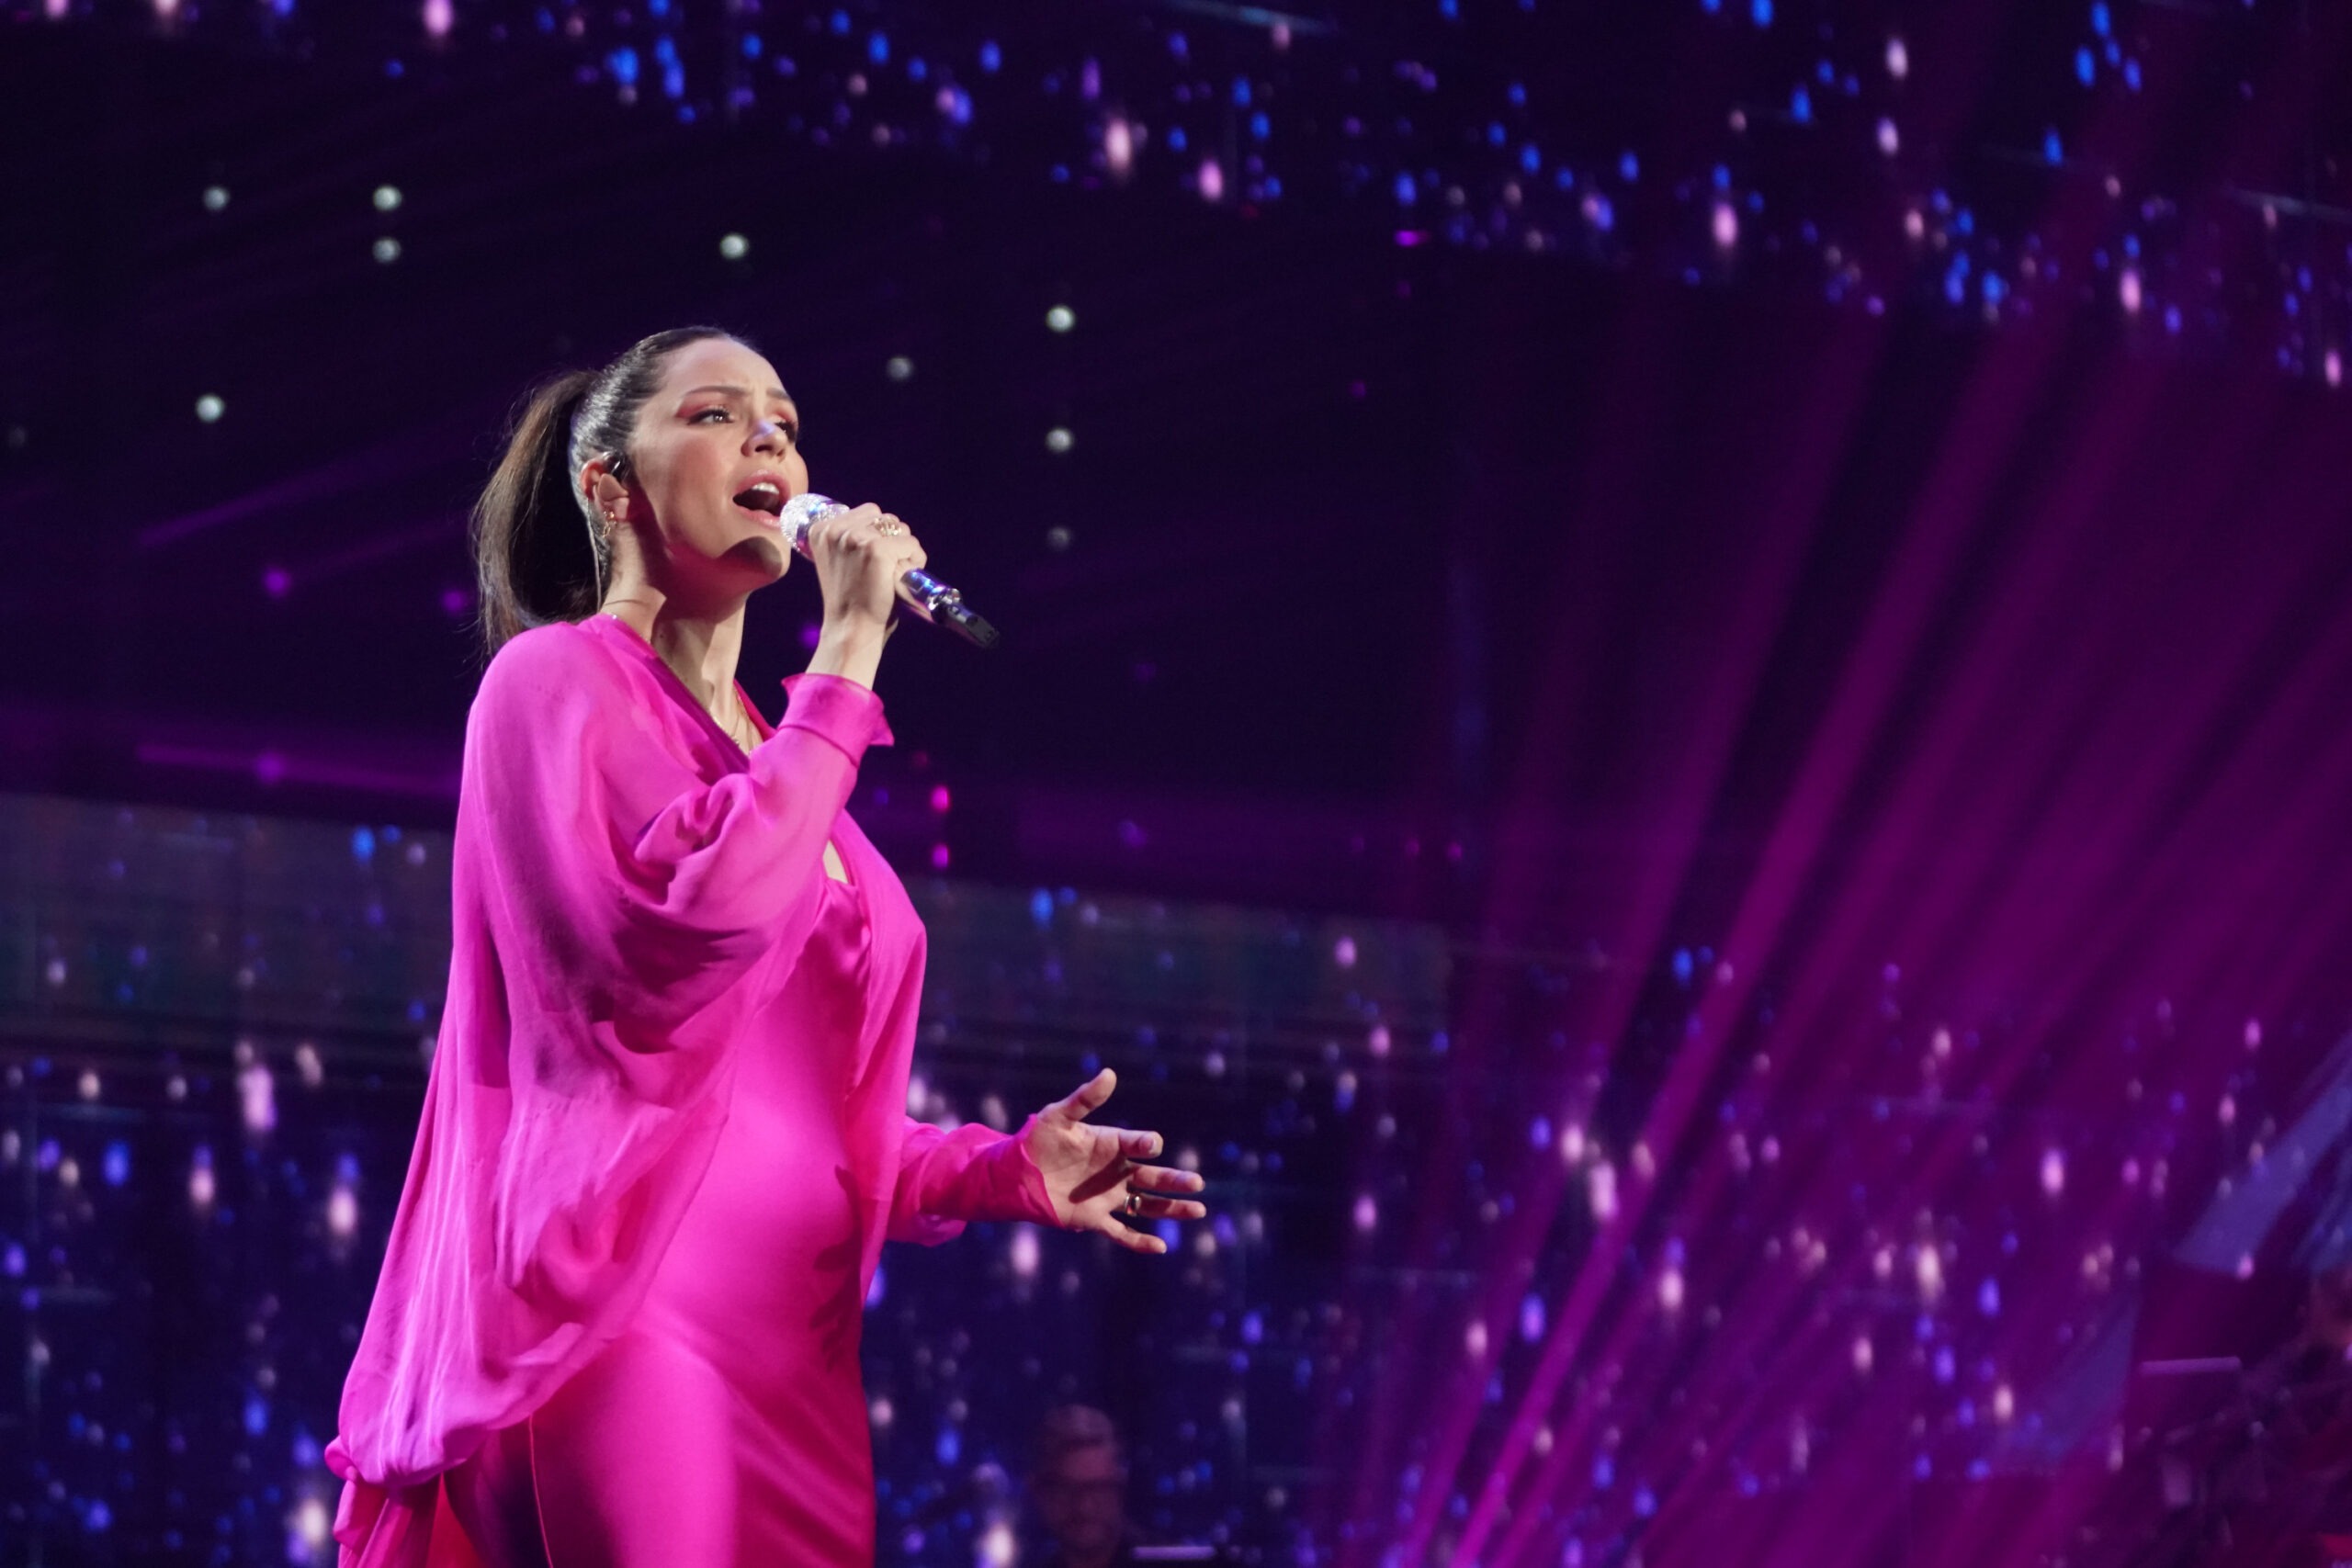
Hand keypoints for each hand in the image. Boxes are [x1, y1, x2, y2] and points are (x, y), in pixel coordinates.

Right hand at [805, 502, 925, 636]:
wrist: (851, 629)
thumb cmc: (850, 601)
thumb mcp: (839, 561)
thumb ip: (849, 540)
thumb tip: (884, 522)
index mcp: (821, 530)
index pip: (868, 512)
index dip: (878, 535)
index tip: (871, 561)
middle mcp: (836, 530)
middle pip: (885, 518)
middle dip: (893, 540)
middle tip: (886, 569)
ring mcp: (856, 538)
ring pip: (901, 529)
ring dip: (905, 550)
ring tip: (893, 575)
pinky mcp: (877, 549)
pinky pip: (911, 544)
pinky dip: (916, 561)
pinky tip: (902, 579)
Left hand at [1022, 1068, 1206, 1254]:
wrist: (1014, 1174)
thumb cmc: (1037, 1140)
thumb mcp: (1059, 1117)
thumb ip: (1085, 1099)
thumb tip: (1109, 1073)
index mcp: (1112, 1145)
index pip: (1138, 1144)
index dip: (1145, 1144)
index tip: (1150, 1145)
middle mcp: (1116, 1171)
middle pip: (1153, 1176)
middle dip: (1175, 1180)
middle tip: (1197, 1183)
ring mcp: (1107, 1196)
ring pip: (1147, 1205)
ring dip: (1171, 1208)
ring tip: (1197, 1210)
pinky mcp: (1094, 1219)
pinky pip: (1121, 1232)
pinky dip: (1139, 1241)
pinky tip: (1160, 1248)